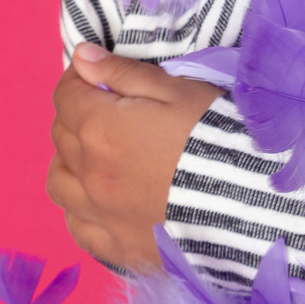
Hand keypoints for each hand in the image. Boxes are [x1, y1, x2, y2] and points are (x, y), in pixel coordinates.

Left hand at [47, 44, 221, 271]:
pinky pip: (77, 226)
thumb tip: (81, 57)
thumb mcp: (176, 88)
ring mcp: (100, 215)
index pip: (66, 95)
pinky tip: (101, 198)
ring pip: (58, 182)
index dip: (79, 77)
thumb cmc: (213, 132)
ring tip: (96, 154)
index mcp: (100, 128)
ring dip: (69, 161)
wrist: (246, 197)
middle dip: (77, 113)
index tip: (98, 74)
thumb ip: (122, 72)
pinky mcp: (117, 246)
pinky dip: (79, 207)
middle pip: (61, 135)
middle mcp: (89, 174)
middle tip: (107, 107)